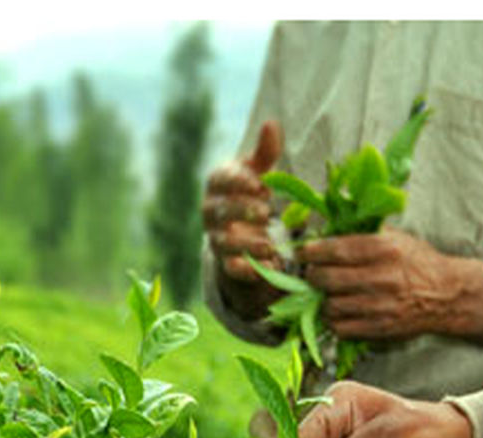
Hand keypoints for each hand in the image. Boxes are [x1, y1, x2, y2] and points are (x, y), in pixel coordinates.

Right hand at [204, 120, 284, 319]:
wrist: (242, 225)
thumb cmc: (251, 188)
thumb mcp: (259, 169)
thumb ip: (266, 150)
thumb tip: (271, 123)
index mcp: (218, 183)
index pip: (221, 180)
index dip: (238, 182)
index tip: (259, 184)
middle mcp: (211, 211)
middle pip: (220, 211)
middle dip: (242, 211)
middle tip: (266, 212)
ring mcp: (216, 237)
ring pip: (224, 242)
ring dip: (246, 244)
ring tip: (270, 245)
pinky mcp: (226, 261)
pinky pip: (232, 268)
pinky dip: (247, 270)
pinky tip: (267, 268)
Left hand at [298, 229, 473, 339]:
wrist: (448, 295)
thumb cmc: (418, 262)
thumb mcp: (396, 238)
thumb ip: (363, 232)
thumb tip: (325, 229)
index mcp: (384, 249)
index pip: (335, 250)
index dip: (312, 252)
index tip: (303, 253)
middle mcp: (381, 277)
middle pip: (326, 279)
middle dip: (313, 276)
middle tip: (313, 274)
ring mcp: (380, 306)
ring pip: (330, 306)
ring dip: (323, 300)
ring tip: (328, 294)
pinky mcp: (380, 328)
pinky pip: (341, 328)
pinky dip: (334, 320)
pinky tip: (339, 312)